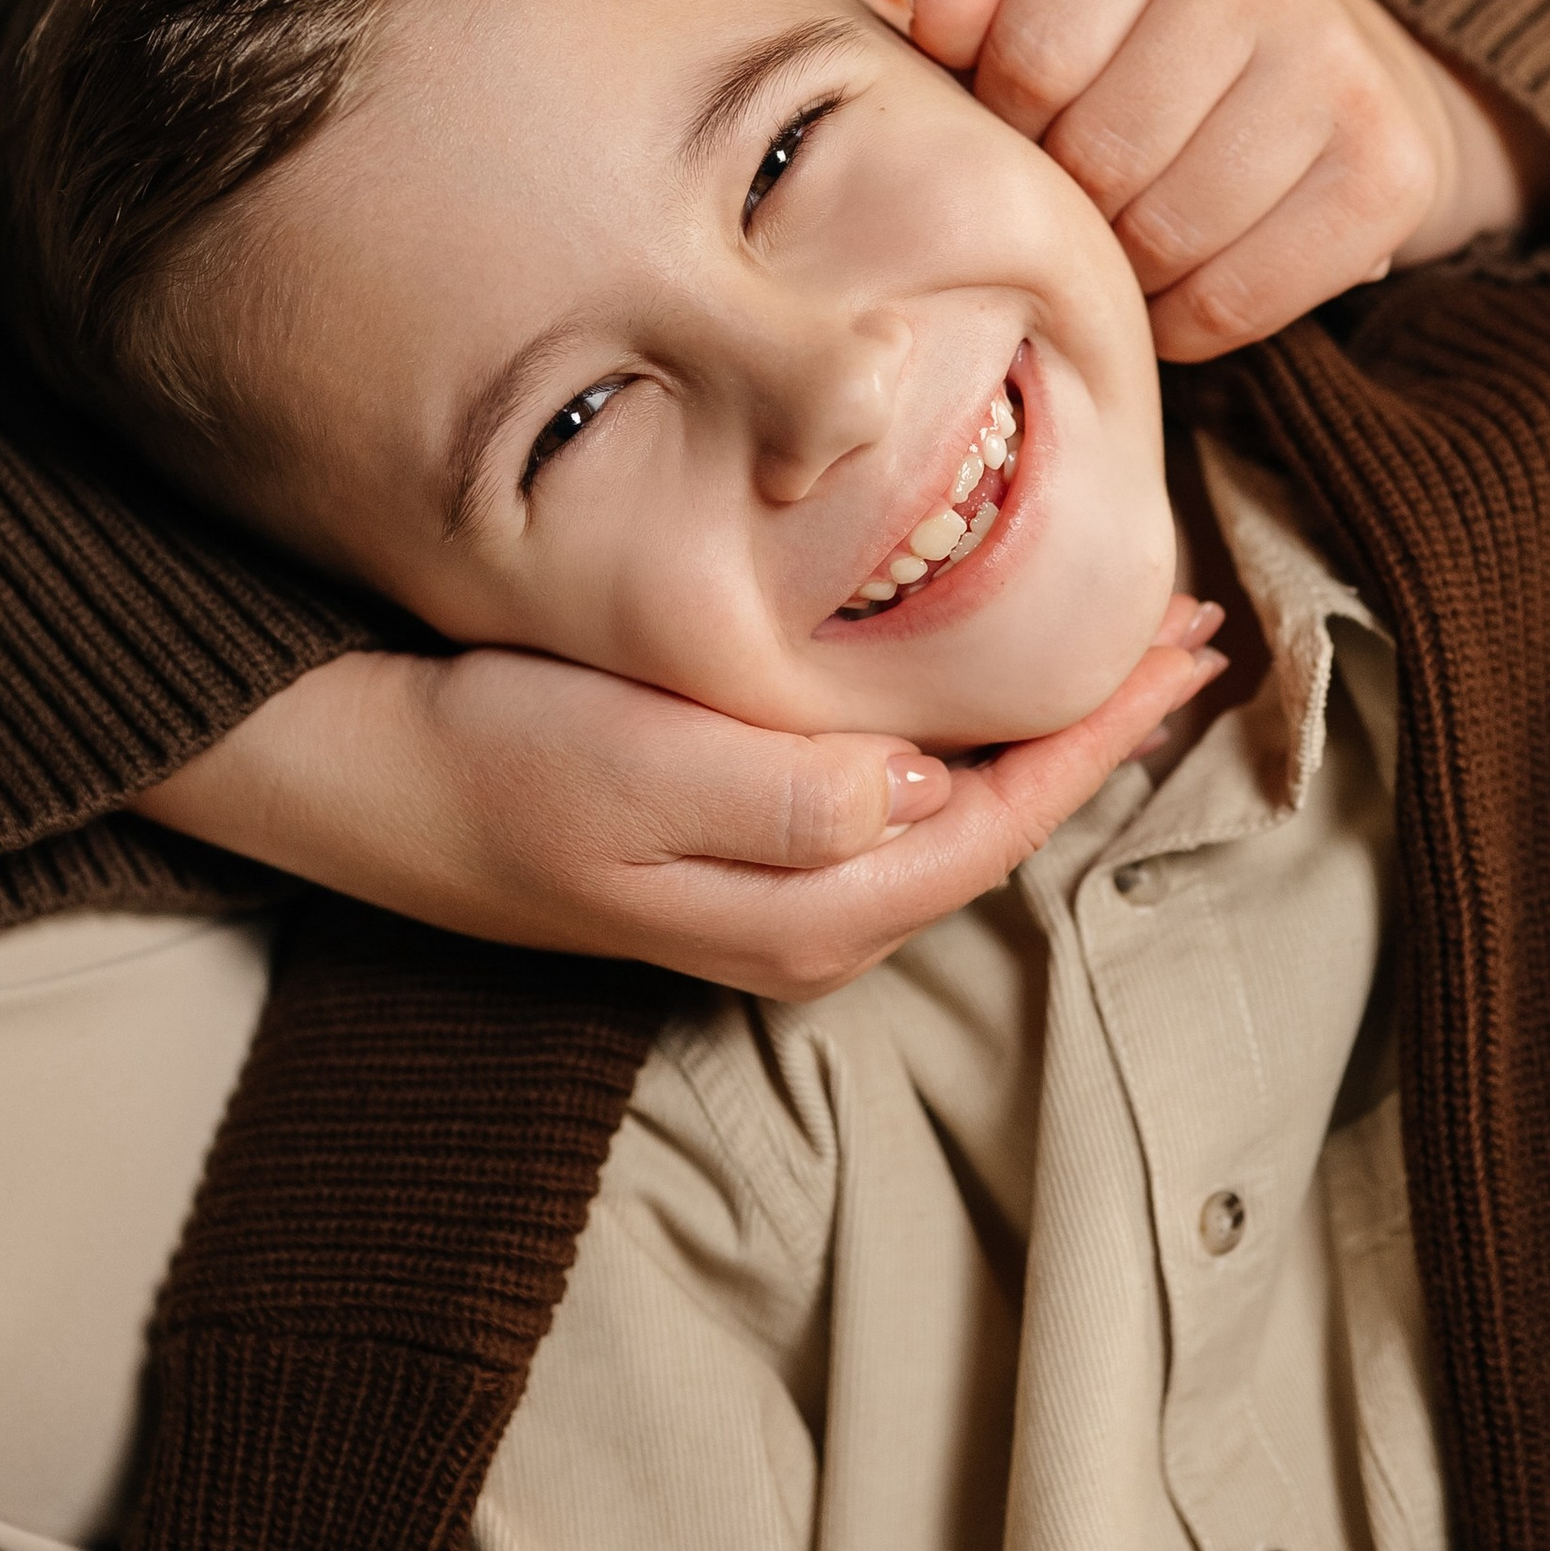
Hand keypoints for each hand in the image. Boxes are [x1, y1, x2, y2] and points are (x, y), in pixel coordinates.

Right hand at [131, 604, 1225, 999]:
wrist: (359, 780)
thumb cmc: (487, 759)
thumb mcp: (633, 768)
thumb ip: (784, 796)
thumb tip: (917, 793)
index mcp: (807, 909)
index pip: (1004, 818)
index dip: (1106, 733)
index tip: (1190, 647)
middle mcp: (808, 922)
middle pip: (998, 823)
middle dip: (1097, 729)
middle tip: (1185, 627)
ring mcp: (770, 894)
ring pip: (950, 813)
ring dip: (1036, 729)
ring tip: (1112, 646)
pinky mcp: (732, 848)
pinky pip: (891, 798)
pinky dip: (958, 732)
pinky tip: (971, 683)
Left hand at [830, 0, 1549, 358]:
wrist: (1328, 79)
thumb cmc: (1136, 56)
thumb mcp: (1045, 13)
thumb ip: (970, 15)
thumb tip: (923, 5)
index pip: (1027, 59)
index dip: (1008, 127)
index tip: (1030, 131)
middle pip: (1100, 156)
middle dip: (1072, 207)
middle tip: (1083, 206)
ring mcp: (1337, 65)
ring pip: (1170, 235)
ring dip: (1129, 273)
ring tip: (1131, 242)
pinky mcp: (1391, 170)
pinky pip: (1242, 296)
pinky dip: (1192, 319)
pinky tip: (1189, 279)